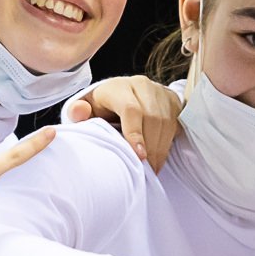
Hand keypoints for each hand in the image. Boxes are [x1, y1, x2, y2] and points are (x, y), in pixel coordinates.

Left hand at [64, 74, 181, 170]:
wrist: (119, 96)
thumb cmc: (101, 109)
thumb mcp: (86, 111)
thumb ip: (78, 113)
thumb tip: (80, 111)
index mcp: (117, 87)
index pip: (131, 109)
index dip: (136, 134)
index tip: (139, 157)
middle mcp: (141, 84)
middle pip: (152, 117)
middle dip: (151, 147)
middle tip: (147, 170)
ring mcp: (159, 90)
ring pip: (167, 121)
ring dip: (161, 148)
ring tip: (154, 167)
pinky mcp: (172, 98)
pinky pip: (176, 122)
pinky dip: (169, 142)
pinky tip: (160, 156)